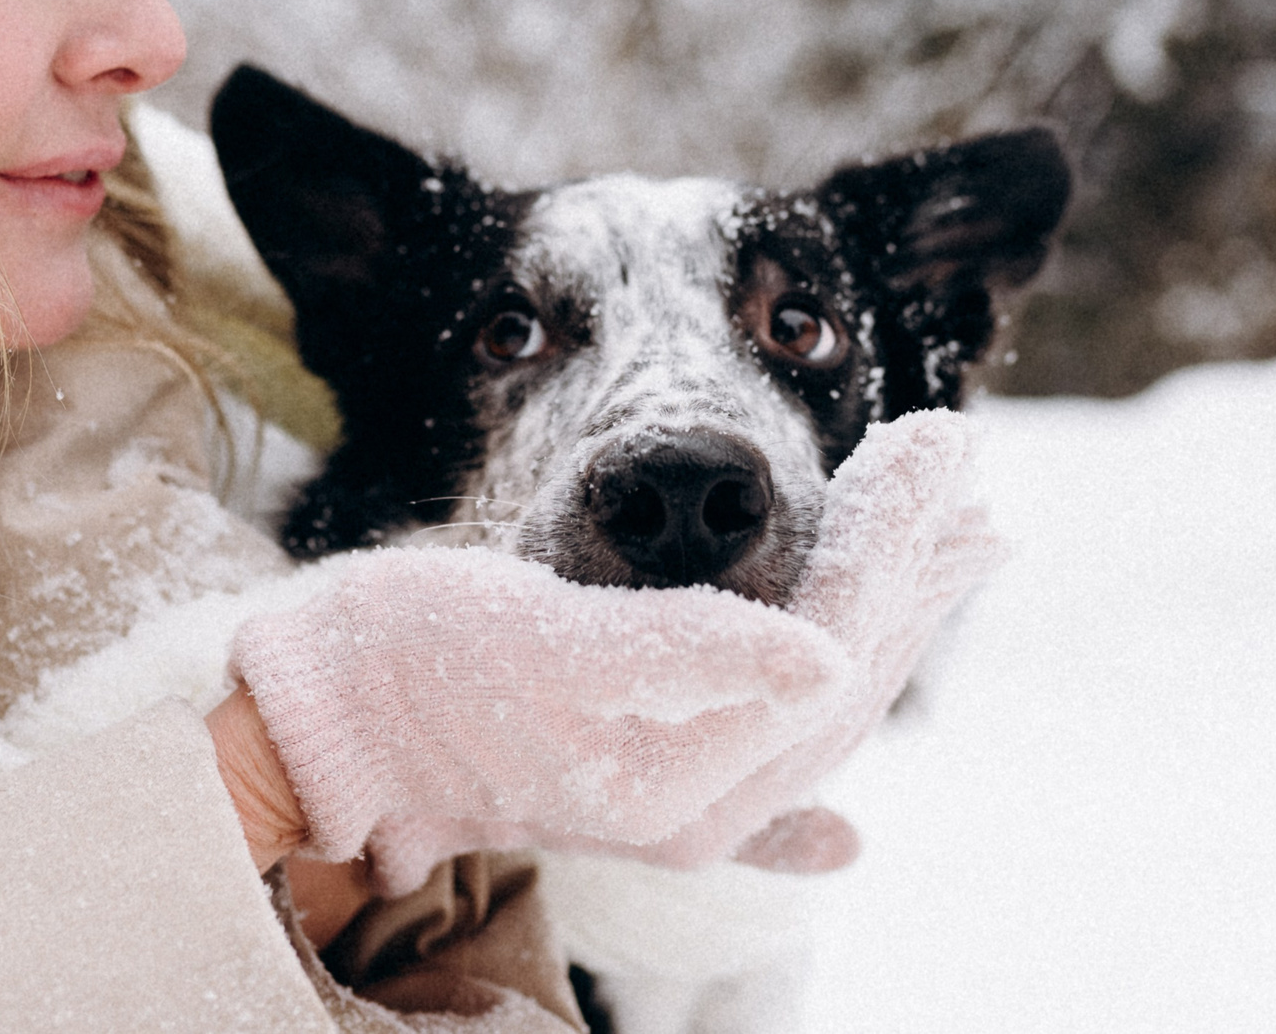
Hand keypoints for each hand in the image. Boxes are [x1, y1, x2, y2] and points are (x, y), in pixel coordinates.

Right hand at [230, 409, 1002, 894]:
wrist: (306, 725)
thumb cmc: (405, 657)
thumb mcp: (541, 637)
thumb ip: (687, 655)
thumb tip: (818, 659)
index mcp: (682, 768)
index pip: (831, 631)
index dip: (892, 531)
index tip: (938, 434)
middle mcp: (694, 806)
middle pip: (842, 671)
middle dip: (913, 564)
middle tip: (968, 466)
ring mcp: (666, 805)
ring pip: (812, 708)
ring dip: (887, 625)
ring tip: (952, 551)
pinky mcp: (629, 789)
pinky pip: (756, 782)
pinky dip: (812, 764)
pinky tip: (849, 841)